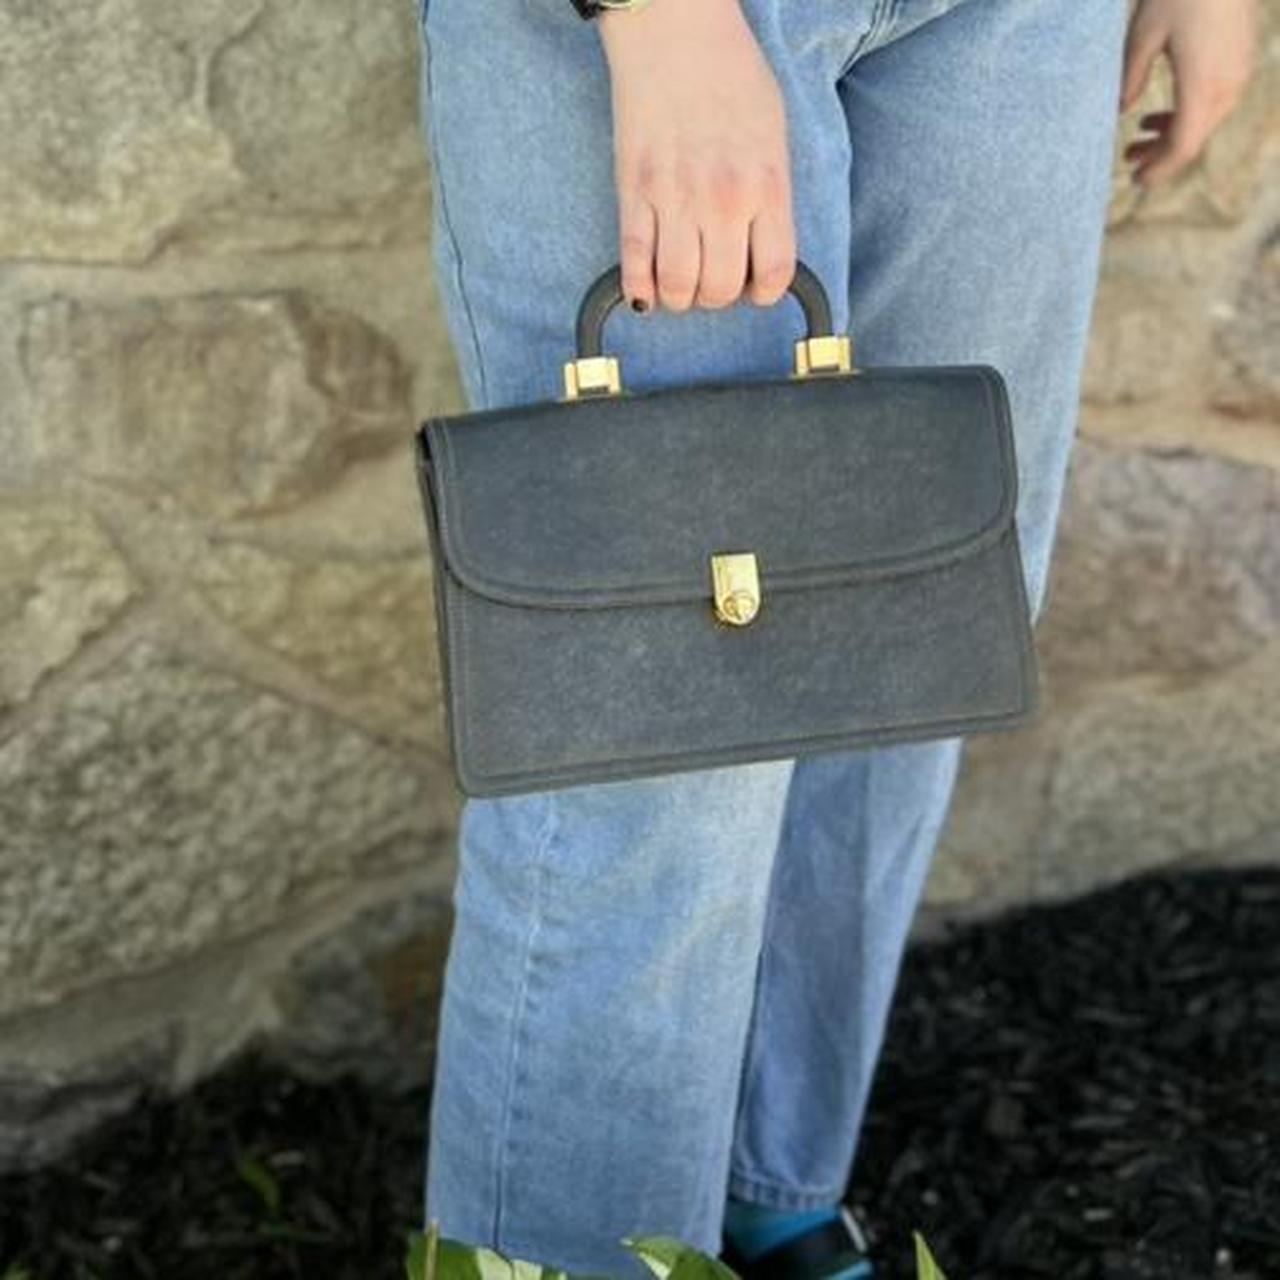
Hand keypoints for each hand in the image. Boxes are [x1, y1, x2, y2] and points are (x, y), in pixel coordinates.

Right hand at [597, 0, 796, 312]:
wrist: (675, 31)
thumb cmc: (730, 74)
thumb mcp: (773, 134)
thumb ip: (771, 193)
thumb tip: (760, 244)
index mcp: (766, 186)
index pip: (773, 274)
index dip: (763, 292)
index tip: (753, 286)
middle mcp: (723, 202)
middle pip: (720, 290)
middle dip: (717, 297)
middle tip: (711, 279)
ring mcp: (675, 201)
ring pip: (678, 288)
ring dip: (679, 297)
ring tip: (680, 282)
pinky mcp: (634, 194)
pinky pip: (635, 264)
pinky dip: (639, 289)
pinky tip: (645, 290)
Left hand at [1120, 0, 1259, 187]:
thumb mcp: (1142, 36)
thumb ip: (1129, 80)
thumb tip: (1119, 113)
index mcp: (1202, 86)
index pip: (1183, 147)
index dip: (1160, 170)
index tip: (1136, 182)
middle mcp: (1228, 86)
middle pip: (1193, 139)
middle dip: (1160, 155)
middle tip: (1128, 159)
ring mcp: (1240, 73)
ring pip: (1205, 122)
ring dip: (1172, 134)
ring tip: (1139, 134)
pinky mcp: (1242, 60)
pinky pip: (1215, 102)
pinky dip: (1188, 114)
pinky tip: (1160, 111)